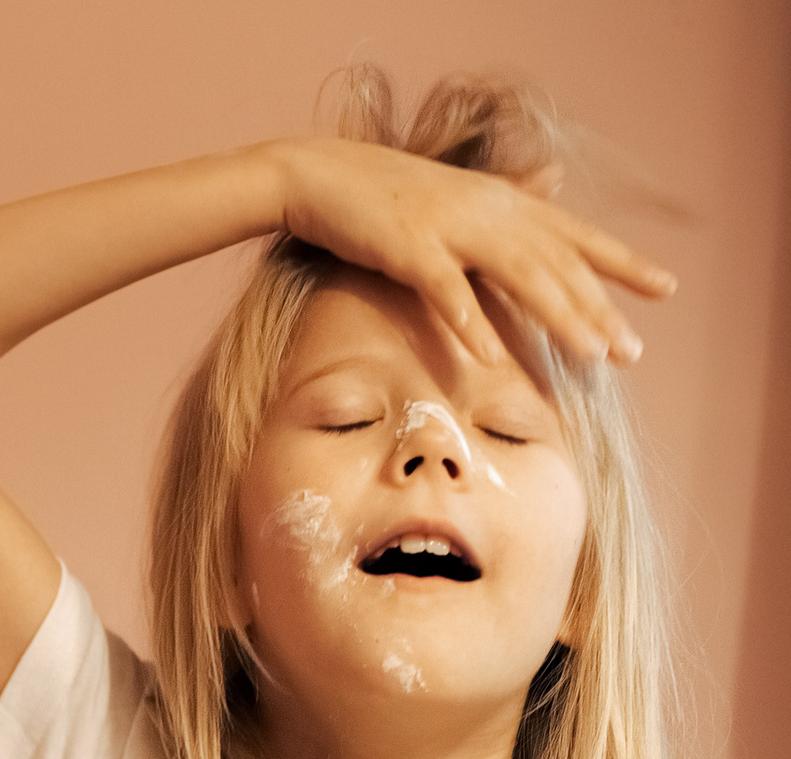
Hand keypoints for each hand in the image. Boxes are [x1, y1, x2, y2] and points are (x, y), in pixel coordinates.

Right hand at [265, 136, 675, 366]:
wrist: (321, 173)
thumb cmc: (386, 189)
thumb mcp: (459, 188)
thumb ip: (510, 190)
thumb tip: (556, 175)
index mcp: (503, 200)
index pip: (576, 234)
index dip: (622, 262)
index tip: (665, 289)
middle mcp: (489, 211)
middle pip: (557, 263)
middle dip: (598, 307)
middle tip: (631, 351)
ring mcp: (451, 228)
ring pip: (519, 275)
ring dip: (558, 317)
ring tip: (591, 355)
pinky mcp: (408, 248)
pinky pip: (445, 290)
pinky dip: (467, 322)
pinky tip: (487, 358)